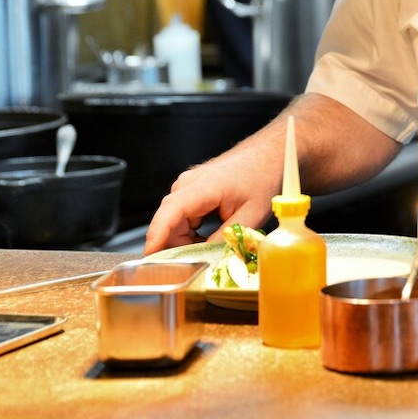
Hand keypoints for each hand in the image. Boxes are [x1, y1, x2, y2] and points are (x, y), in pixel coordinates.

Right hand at [143, 141, 279, 254]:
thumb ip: (226, 237)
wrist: (268, 155)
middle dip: (177, 246)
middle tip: (198, 263)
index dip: (157, 236)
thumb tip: (207, 259)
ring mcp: (188, 186)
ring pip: (174, 222)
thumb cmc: (262, 177)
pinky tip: (207, 239)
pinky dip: (190, 232)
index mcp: (202, 187)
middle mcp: (187, 185)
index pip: (169, 212)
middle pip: (169, 222)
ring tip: (208, 249)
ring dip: (185, 240)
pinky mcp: (192, 191)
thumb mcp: (250, 214)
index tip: (150, 256)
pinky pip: (182, 217)